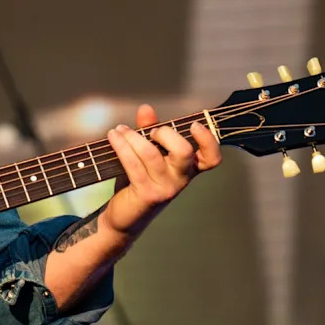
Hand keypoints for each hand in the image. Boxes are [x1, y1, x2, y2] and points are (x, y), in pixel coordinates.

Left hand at [103, 104, 220, 236]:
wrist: (123, 216)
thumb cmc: (137, 182)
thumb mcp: (145, 154)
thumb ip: (148, 131)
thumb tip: (146, 109)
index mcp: (187, 169)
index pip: (211, 159)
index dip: (209, 141)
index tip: (195, 125)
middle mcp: (181, 179)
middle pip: (184, 152)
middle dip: (165, 134)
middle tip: (151, 132)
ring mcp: (165, 188)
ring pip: (151, 154)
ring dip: (132, 137)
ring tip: (119, 131)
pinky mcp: (147, 194)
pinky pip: (133, 164)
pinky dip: (122, 146)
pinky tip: (113, 137)